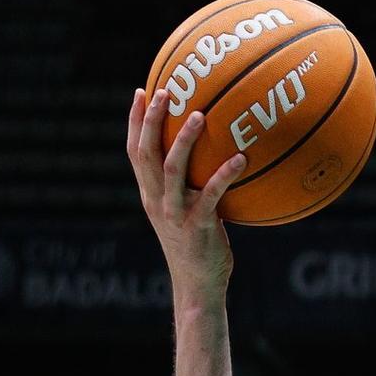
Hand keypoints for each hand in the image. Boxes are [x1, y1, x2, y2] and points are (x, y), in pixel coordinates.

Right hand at [126, 89, 248, 298]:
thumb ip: (187, 186)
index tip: (142, 91)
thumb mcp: (184, 212)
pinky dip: (224, 175)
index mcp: (149, 194)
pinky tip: (241, 158)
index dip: (135, 121)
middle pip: (146, 153)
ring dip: (184, 140)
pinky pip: (210, 195)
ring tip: (200, 114)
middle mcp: (156, 200)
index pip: (134, 151)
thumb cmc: (197, 245)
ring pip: (172, 169)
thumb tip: (210, 154)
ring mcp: (174, 213)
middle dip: (152, 119)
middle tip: (166, 90)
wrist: (198, 285)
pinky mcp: (197, 226)